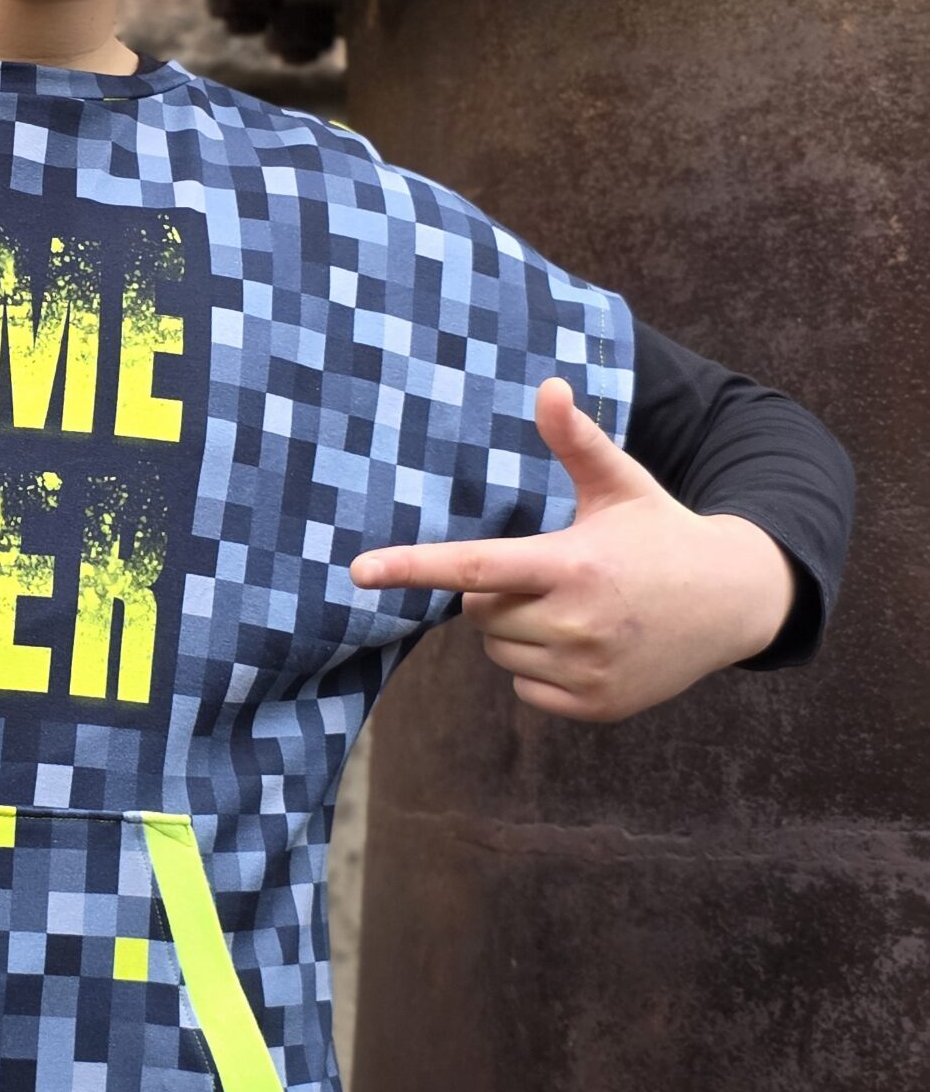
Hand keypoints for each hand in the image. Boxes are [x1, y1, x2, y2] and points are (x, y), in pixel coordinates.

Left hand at [347, 377, 797, 720]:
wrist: (735, 601)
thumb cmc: (662, 534)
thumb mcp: (621, 484)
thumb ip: (576, 440)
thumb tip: (548, 385)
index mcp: (573, 564)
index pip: (474, 567)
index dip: (411, 568)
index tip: (357, 571)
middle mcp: (576, 623)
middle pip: (479, 613)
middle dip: (498, 593)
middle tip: (553, 575)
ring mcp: (587, 671)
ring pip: (499, 653)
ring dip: (518, 632)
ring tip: (578, 609)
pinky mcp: (595, 707)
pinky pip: (525, 689)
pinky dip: (540, 670)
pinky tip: (588, 646)